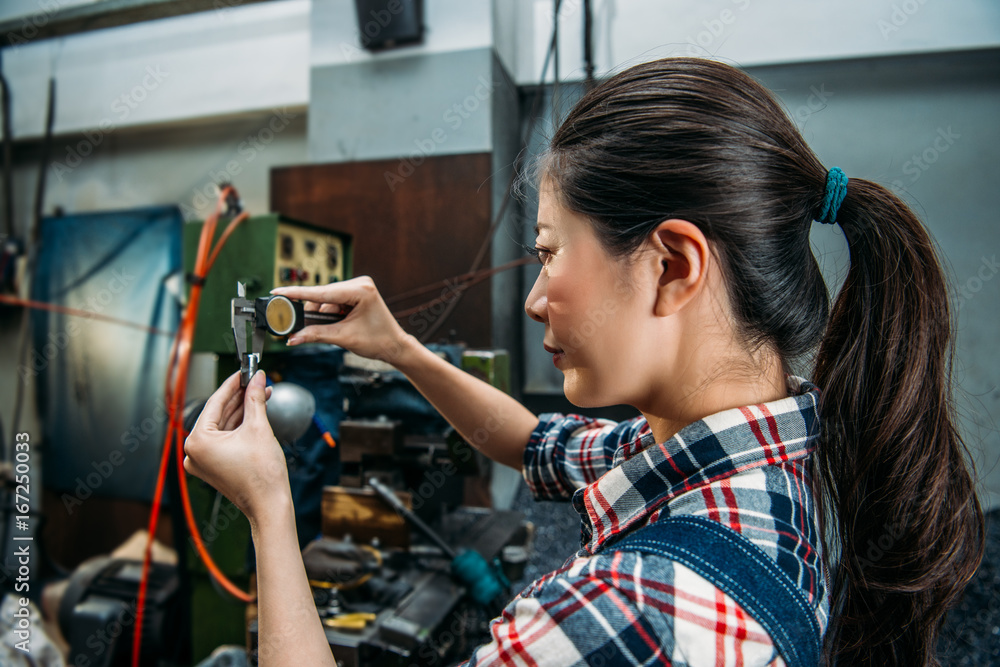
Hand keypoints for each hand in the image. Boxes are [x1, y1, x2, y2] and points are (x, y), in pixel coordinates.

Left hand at [183, 370, 287, 521]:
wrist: (269, 504)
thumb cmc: (262, 474)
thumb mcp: (258, 427)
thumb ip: (255, 399)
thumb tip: (258, 379)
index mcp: (197, 441)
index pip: (215, 402)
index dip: (233, 384)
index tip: (244, 372)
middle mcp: (194, 452)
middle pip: (218, 414)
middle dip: (239, 397)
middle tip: (255, 381)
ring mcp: (202, 461)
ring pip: (223, 426)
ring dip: (241, 410)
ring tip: (260, 394)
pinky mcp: (212, 466)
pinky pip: (224, 439)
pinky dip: (238, 427)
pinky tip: (254, 413)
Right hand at [270, 276, 412, 365]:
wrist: (395, 346)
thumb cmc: (378, 341)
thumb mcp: (344, 338)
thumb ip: (316, 335)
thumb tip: (293, 337)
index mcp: (361, 290)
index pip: (322, 292)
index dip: (297, 293)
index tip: (278, 291)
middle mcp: (359, 283)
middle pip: (322, 297)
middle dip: (312, 314)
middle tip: (297, 327)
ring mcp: (358, 287)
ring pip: (325, 301)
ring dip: (322, 316)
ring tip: (332, 330)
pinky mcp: (355, 294)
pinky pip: (333, 303)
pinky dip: (329, 315)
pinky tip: (335, 324)